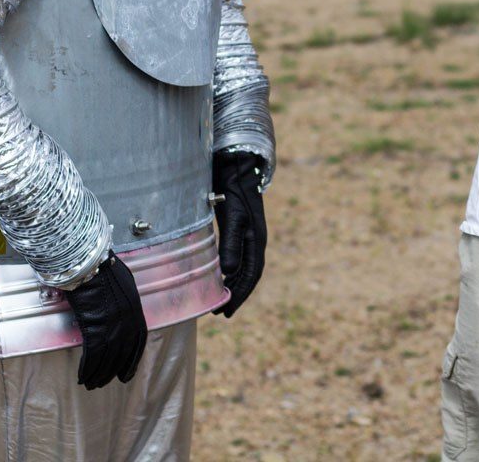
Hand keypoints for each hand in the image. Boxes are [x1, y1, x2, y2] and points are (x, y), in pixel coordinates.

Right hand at [62, 252, 147, 388]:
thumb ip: (124, 301)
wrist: (89, 263)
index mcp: (136, 310)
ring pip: (106, 359)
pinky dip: (87, 368)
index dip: (132, 361)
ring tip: (91, 384)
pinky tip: (82, 377)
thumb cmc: (103, 268)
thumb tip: (119, 311)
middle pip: (122, 354)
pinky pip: (92, 355)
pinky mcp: (95, 327)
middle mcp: (127, 321)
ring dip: (98, 374)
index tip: (126, 374)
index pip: (138, 342)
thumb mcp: (123, 284)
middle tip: (103, 382)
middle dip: (112, 371)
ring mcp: (112, 325)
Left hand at [211, 151, 266, 317]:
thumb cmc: (234, 191)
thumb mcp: (232, 217)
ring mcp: (250, 233)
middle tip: (222, 312)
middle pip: (250, 274)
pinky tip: (221, 274)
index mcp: (257, 240)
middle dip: (237, 294)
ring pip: (245, 266)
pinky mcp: (241, 226)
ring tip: (222, 298)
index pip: (251, 275)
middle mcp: (256, 240)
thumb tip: (229, 274)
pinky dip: (232, 269)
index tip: (226, 312)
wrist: (238, 166)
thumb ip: (231, 244)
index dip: (240, 295)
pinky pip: (239, 256)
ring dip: (235, 283)